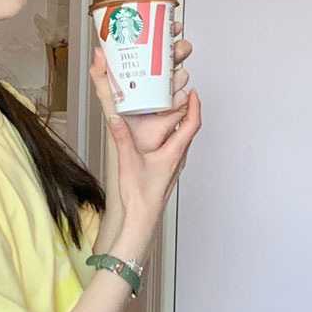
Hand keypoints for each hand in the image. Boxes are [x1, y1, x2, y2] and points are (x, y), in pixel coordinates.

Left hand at [88, 21, 192, 153]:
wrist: (132, 143)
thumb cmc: (119, 118)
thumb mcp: (107, 94)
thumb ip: (99, 75)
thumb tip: (98, 53)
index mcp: (145, 69)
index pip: (160, 44)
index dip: (170, 32)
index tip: (173, 25)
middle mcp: (159, 77)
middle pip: (177, 55)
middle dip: (179, 50)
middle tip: (173, 52)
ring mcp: (170, 91)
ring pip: (182, 75)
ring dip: (178, 75)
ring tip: (167, 81)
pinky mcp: (178, 106)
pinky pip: (185, 97)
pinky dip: (179, 98)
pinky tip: (169, 102)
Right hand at [105, 80, 200, 226]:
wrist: (142, 218)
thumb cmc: (140, 196)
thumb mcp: (128, 162)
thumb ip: (122, 138)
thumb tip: (116, 119)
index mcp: (173, 153)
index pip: (192, 123)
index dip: (195, 105)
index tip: (193, 93)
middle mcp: (178, 158)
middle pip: (189, 129)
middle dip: (187, 110)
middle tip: (180, 97)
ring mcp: (174, 166)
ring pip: (182, 139)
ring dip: (179, 124)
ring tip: (169, 113)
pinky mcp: (168, 171)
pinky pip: (174, 148)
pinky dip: (171, 137)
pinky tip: (158, 137)